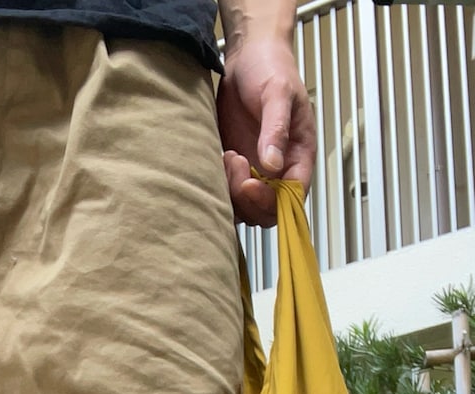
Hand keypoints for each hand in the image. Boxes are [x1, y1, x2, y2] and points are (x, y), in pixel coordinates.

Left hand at [217, 37, 316, 226]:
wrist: (247, 57)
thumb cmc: (271, 69)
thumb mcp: (278, 93)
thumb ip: (276, 129)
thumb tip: (273, 164)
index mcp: (298, 156)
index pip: (292, 197)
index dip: (271, 201)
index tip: (250, 183)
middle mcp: (278, 170)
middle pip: (266, 211)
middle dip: (247, 198)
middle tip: (234, 163)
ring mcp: (255, 171)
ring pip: (244, 208)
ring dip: (231, 193)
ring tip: (228, 156)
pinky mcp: (234, 169)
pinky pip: (227, 195)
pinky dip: (219, 187)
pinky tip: (220, 158)